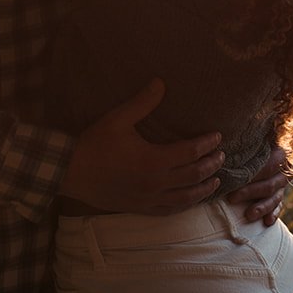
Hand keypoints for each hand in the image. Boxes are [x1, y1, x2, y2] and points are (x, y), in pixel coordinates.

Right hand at [58, 79, 225, 214]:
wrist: (71, 172)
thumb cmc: (94, 144)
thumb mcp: (118, 119)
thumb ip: (142, 102)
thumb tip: (161, 82)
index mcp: (153, 160)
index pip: (190, 153)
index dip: (207, 144)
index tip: (217, 137)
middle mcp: (155, 183)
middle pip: (193, 176)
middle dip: (211, 165)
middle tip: (222, 156)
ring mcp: (149, 199)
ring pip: (185, 197)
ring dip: (203, 188)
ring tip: (216, 180)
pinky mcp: (140, 208)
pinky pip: (169, 210)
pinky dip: (185, 205)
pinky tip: (191, 200)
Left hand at [224, 144, 290, 225]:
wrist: (265, 148)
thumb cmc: (252, 144)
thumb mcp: (252, 140)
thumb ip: (246, 141)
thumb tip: (223, 139)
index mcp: (279, 154)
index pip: (269, 165)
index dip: (253, 173)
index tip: (234, 179)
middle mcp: (283, 170)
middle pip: (269, 184)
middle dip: (250, 192)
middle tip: (231, 198)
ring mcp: (282, 185)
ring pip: (275, 198)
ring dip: (262, 207)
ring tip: (248, 215)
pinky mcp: (279, 196)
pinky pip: (279, 206)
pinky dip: (274, 214)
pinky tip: (267, 222)